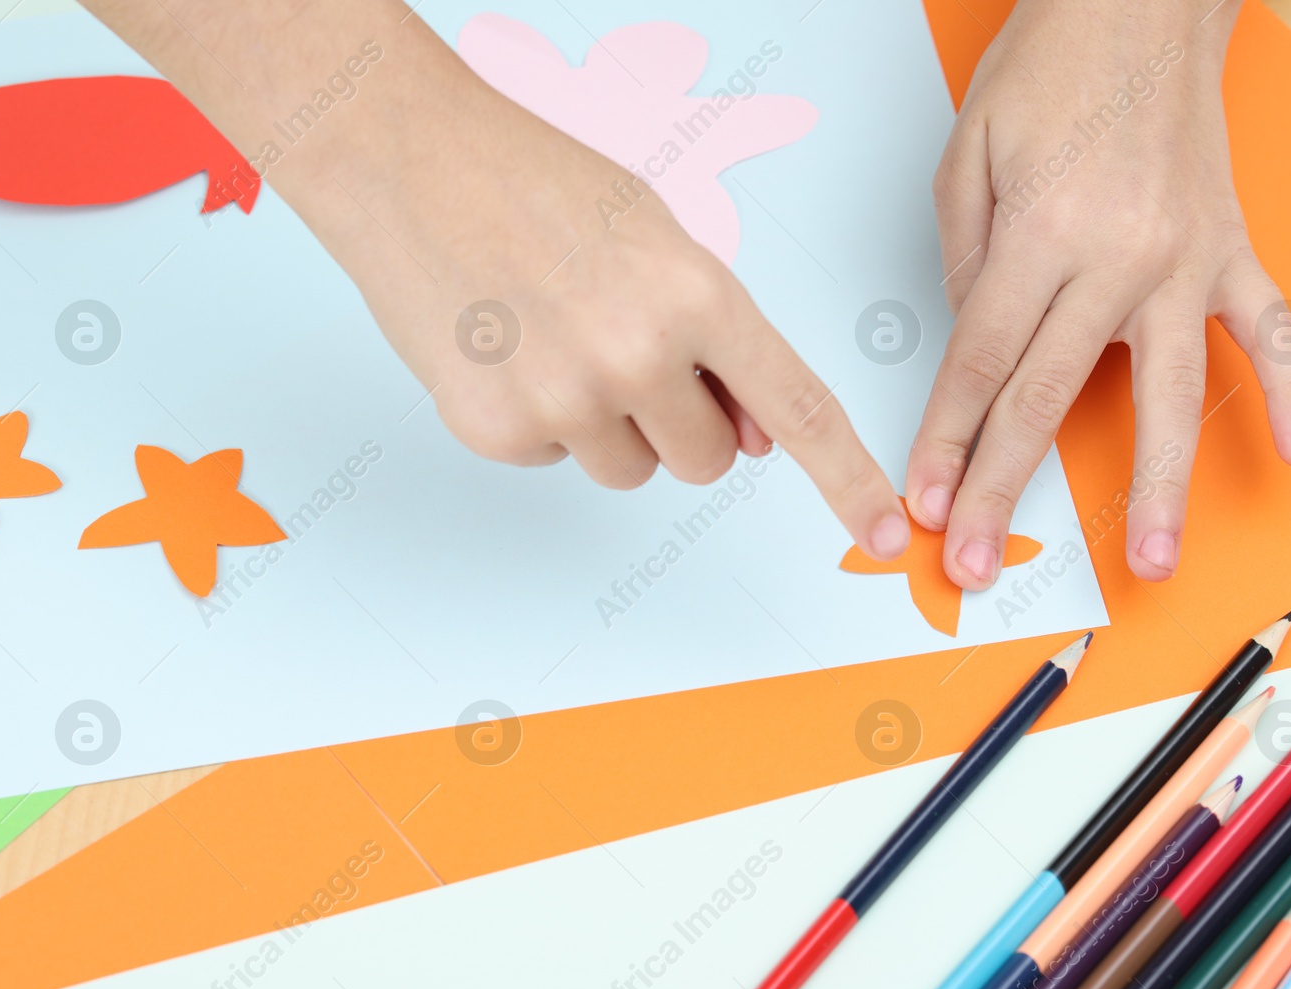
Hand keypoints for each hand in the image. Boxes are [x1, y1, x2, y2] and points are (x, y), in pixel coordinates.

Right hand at [82, 0, 911, 559]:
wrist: (405, 160)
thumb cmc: (534, 179)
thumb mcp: (654, 239)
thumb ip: (714, 339)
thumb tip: (750, 435)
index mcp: (694, 294)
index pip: (799, 408)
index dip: (849, 476)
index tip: (885, 526)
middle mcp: (636, 357)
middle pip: (705, 462)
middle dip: (686, 426)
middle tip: (633, 359)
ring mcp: (561, 402)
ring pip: (629, 471)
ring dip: (612, 427)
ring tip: (558, 340)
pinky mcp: (495, 432)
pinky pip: (554, 460)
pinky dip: (541, 422)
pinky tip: (510, 350)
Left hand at [907, 0, 1290, 588]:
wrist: (1139, 2)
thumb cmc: (1050, 67)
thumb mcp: (966, 156)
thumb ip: (963, 261)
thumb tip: (970, 352)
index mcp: (1041, 235)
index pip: (980, 366)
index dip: (948, 443)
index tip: (929, 504)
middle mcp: (1118, 258)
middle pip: (1049, 399)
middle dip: (1006, 490)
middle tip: (980, 564)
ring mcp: (1185, 260)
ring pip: (1168, 394)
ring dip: (1158, 486)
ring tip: (1152, 560)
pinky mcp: (1231, 249)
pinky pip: (1270, 329)